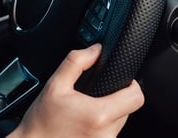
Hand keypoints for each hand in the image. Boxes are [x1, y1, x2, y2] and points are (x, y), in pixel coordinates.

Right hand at [8, 44, 144, 137]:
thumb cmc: (41, 123)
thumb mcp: (54, 86)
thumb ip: (76, 62)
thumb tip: (95, 49)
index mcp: (99, 115)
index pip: (136, 97)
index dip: (131, 85)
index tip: (121, 81)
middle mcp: (106, 134)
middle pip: (128, 109)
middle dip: (116, 99)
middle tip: (93, 97)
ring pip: (119, 122)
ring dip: (108, 114)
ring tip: (85, 112)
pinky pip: (109, 134)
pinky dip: (101, 127)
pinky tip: (83, 124)